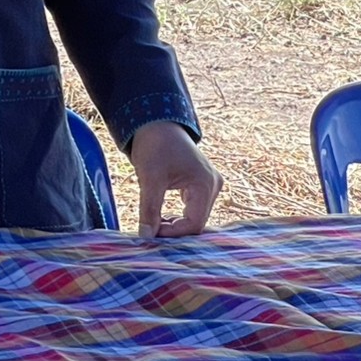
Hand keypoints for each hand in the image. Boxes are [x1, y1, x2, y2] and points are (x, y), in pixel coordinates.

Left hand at [129, 120, 220, 237]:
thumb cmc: (154, 146)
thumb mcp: (150, 178)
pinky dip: (179, 214)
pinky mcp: (202, 183)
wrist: (156, 123)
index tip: (151, 233)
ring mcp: (210, 184)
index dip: (173, 233)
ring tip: (154, 223)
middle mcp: (214, 185)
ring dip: (176, 223)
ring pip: (195, 215)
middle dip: (175, 229)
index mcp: (206, 184)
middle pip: (197, 221)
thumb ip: (149, 209)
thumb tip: (146, 237)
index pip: (194, 223)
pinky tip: (161, 217)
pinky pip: (194, 207)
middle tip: (151, 232)